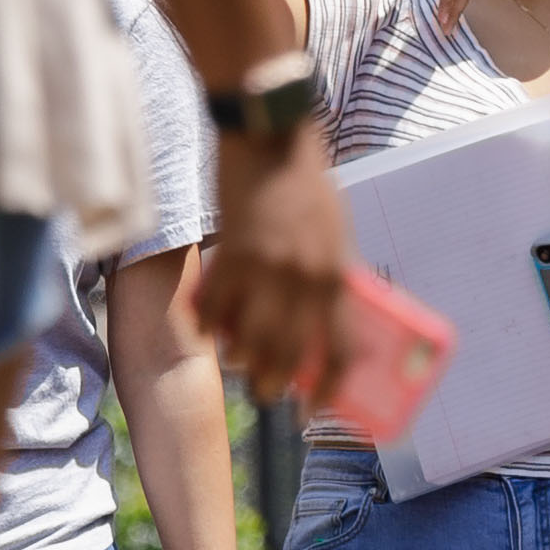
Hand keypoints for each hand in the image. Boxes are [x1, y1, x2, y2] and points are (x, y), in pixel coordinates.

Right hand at [193, 147, 356, 398]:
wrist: (271, 136)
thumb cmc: (306, 184)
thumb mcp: (335, 234)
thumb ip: (330, 277)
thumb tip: (323, 322)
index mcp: (338, 275)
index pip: (341, 350)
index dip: (330, 390)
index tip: (314, 412)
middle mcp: (305, 280)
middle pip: (288, 357)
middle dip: (274, 385)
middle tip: (265, 392)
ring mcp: (266, 270)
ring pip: (247, 342)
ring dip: (240, 359)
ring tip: (238, 360)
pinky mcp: (230, 256)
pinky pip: (213, 311)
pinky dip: (208, 326)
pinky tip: (209, 327)